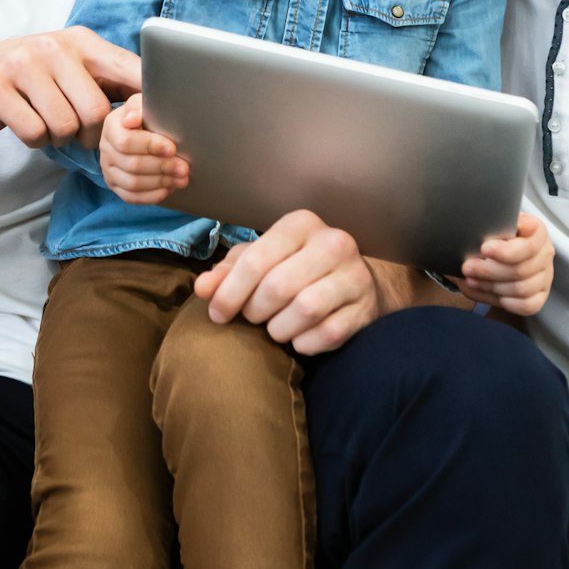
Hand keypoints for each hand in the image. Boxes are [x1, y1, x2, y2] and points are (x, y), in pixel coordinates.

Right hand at [0, 26, 140, 149]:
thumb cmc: (34, 80)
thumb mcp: (74, 68)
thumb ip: (113, 80)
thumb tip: (157, 108)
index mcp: (82, 40)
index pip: (130, 71)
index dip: (141, 107)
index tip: (141, 128)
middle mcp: (52, 45)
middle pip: (94, 111)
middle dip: (89, 134)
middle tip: (76, 132)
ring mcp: (21, 64)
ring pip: (63, 126)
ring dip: (58, 138)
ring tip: (47, 123)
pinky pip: (34, 133)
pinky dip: (35, 140)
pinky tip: (26, 124)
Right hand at [100, 93, 189, 204]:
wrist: (144, 130)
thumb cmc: (148, 116)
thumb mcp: (145, 104)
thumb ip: (139, 106)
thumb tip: (132, 119)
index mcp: (111, 127)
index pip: (125, 141)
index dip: (150, 146)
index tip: (172, 148)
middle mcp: (105, 149)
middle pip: (131, 165)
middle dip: (161, 167)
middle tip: (184, 167)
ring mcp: (109, 170)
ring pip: (132, 183)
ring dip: (160, 182)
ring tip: (182, 179)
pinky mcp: (116, 186)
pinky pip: (132, 198)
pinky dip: (153, 195)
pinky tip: (170, 188)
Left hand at [193, 209, 378, 354]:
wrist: (355, 283)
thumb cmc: (295, 268)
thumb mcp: (261, 260)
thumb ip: (228, 272)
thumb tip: (202, 288)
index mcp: (301, 224)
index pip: (255, 260)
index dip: (228, 292)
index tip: (217, 314)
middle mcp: (333, 243)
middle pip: (277, 287)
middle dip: (255, 311)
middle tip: (252, 317)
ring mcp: (355, 275)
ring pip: (304, 310)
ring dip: (279, 329)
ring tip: (275, 327)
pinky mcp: (366, 308)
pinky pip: (327, 334)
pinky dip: (304, 343)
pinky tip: (298, 337)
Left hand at [457, 212, 554, 315]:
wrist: (495, 248)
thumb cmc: (493, 231)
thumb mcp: (493, 221)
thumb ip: (491, 224)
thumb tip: (478, 230)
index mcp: (537, 231)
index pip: (528, 245)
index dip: (506, 251)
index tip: (484, 248)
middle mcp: (545, 253)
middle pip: (520, 269)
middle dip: (488, 271)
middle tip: (467, 267)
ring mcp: (545, 276)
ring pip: (521, 288)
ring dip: (491, 286)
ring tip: (470, 279)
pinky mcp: (540, 295)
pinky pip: (526, 305)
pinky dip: (504, 301)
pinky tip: (487, 292)